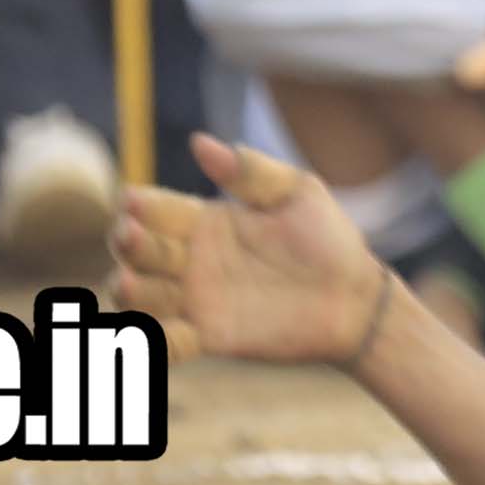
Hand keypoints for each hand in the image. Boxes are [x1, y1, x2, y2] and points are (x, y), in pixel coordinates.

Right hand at [112, 134, 397, 367]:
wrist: (355, 298)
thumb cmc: (328, 240)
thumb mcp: (297, 193)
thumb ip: (251, 172)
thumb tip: (200, 142)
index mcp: (204, 221)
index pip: (159, 209)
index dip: (143, 205)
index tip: (134, 200)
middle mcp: (190, 259)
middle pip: (141, 252)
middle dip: (130, 243)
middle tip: (131, 236)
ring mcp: (196, 299)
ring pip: (143, 296)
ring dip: (130, 291)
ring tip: (129, 282)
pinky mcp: (208, 336)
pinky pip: (169, 342)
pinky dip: (158, 341)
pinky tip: (157, 335)